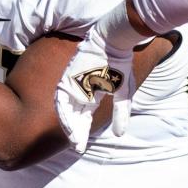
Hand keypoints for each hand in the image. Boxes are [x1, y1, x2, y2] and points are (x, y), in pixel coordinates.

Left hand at [55, 26, 134, 152]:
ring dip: (69, 126)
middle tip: (77, 146)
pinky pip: (63, 99)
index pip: (84, 117)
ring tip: (74, 141)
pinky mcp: (68, 78)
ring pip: (67, 109)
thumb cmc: (120, 62)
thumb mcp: (124, 92)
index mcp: (91, 93)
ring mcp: (72, 84)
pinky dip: (65, 114)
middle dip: (75, 132)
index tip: (81, 146)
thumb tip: (119, 135)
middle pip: (74, 116)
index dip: (83, 131)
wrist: (114, 41)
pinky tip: (69, 126)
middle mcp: (79, 90)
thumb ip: (121, 113)